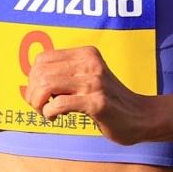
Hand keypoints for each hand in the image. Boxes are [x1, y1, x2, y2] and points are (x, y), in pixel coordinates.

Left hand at [24, 45, 150, 143]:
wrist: (141, 116)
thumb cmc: (110, 100)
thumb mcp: (89, 77)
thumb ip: (66, 74)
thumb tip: (31, 83)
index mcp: (87, 54)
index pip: (42, 59)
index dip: (33, 78)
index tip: (39, 93)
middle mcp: (90, 64)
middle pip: (41, 73)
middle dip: (32, 93)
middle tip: (39, 106)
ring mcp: (95, 83)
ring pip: (46, 86)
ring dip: (38, 103)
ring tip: (46, 112)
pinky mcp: (97, 103)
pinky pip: (58, 104)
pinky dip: (49, 113)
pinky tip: (56, 117)